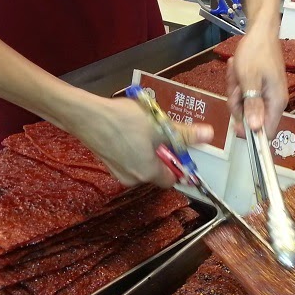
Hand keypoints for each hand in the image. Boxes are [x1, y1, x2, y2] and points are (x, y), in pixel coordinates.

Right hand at [67, 96, 212, 188]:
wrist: (85, 115)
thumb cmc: (124, 121)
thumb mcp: (159, 126)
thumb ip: (185, 134)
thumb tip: (209, 135)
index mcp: (148, 173)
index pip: (172, 179)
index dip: (178, 164)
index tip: (178, 148)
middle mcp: (132, 179)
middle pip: (157, 172)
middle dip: (162, 154)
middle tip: (161, 133)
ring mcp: (117, 172)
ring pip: (142, 164)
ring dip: (148, 150)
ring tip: (145, 129)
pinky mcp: (107, 163)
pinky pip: (128, 159)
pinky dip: (133, 148)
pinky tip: (129, 130)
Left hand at [226, 29, 286, 135]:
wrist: (260, 31)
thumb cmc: (255, 52)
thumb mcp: (249, 79)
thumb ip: (252, 105)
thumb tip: (255, 128)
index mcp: (276, 102)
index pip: (266, 132)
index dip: (250, 132)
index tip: (235, 122)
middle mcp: (274, 101)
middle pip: (252, 119)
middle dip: (238, 105)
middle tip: (235, 87)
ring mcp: (267, 94)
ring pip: (245, 106)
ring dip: (235, 92)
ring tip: (236, 73)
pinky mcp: (261, 87)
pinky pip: (245, 94)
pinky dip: (238, 84)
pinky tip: (236, 70)